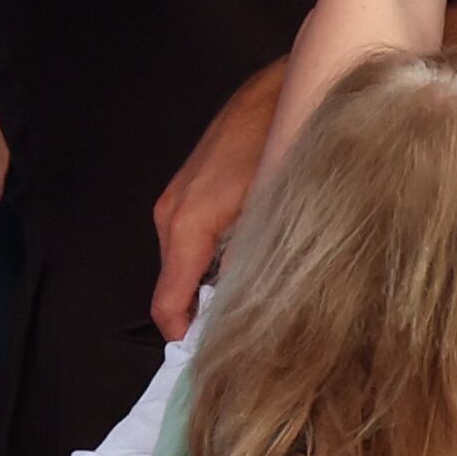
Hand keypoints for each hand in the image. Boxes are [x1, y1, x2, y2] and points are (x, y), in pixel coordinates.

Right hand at [152, 59, 285, 340]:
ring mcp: (177, 197)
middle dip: (200, 315)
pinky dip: (211, 260)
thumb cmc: (283, 148)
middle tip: (239, 340)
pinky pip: (194, 239)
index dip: (185, 338)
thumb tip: (249, 314)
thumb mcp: (274, 217)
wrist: (287, 88)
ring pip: (186, 262)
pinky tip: (245, 265)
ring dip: (208, 286)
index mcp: (187, 224)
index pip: (168, 301)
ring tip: (245, 308)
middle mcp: (172, 213)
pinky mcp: (191, 187)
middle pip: (175, 286)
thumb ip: (254, 268)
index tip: (209, 367)